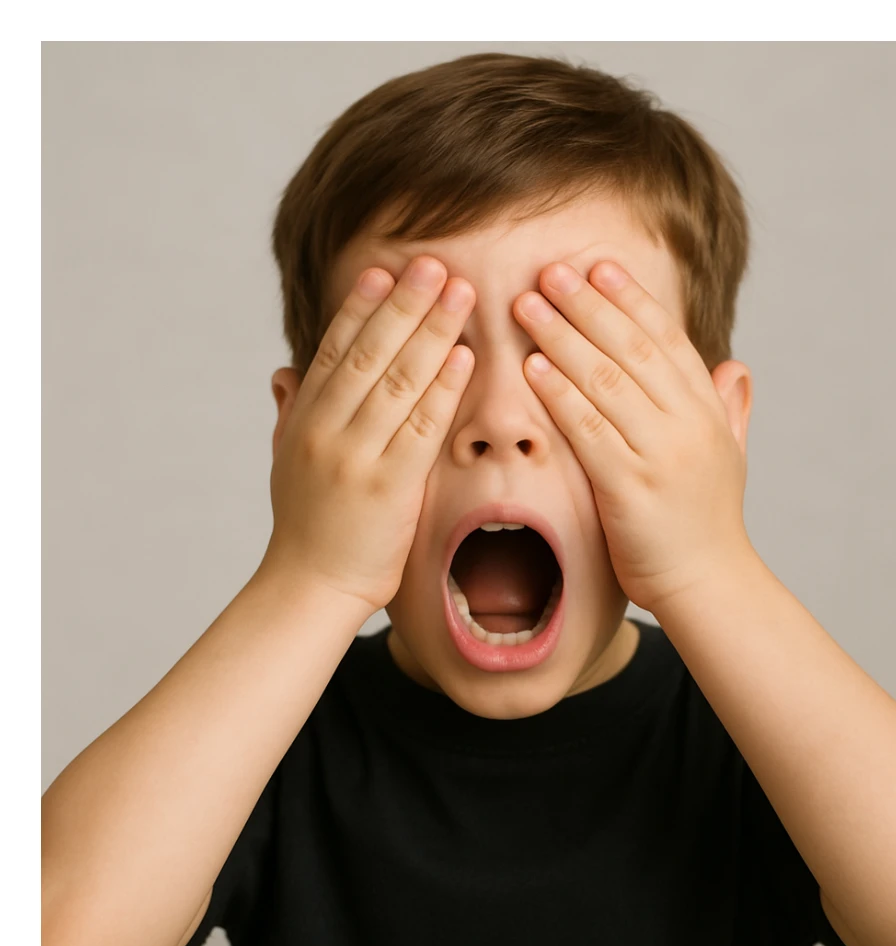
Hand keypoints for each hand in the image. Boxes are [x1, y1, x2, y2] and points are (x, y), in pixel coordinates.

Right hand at [261, 256, 475, 614]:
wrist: (309, 587)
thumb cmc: (306, 525)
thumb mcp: (286, 460)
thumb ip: (290, 412)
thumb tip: (284, 371)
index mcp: (303, 419)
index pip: (334, 350)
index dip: (360, 306)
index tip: (384, 269)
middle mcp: (326, 430)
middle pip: (368, 353)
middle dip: (404, 304)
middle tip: (433, 262)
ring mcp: (356, 457)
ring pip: (397, 381)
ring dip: (431, 332)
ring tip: (457, 292)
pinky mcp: (388, 487)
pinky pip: (421, 427)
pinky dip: (443, 388)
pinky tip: (464, 356)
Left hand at [513, 260, 752, 612]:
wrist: (709, 584)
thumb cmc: (708, 520)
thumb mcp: (730, 455)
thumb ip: (730, 407)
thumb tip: (734, 367)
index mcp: (707, 410)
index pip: (667, 339)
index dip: (631, 299)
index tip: (598, 266)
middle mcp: (688, 423)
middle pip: (633, 349)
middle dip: (588, 305)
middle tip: (550, 271)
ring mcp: (661, 454)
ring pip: (607, 381)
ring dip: (563, 338)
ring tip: (528, 305)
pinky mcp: (631, 487)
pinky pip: (589, 430)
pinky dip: (560, 395)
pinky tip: (532, 368)